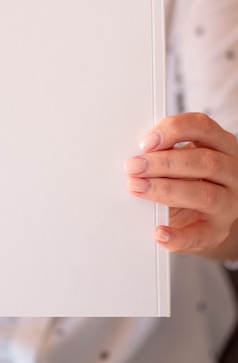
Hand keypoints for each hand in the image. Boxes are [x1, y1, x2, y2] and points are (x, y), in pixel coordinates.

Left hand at [125, 112, 237, 258]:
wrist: (199, 217)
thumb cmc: (186, 178)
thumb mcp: (179, 158)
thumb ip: (164, 151)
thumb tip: (135, 153)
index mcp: (220, 145)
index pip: (202, 127)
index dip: (173, 130)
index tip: (145, 142)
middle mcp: (230, 172)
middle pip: (204, 161)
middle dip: (163, 163)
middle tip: (133, 166)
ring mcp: (228, 203)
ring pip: (204, 194)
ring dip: (166, 190)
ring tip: (138, 188)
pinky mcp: (218, 231)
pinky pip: (200, 235)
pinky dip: (178, 236)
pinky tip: (159, 232)